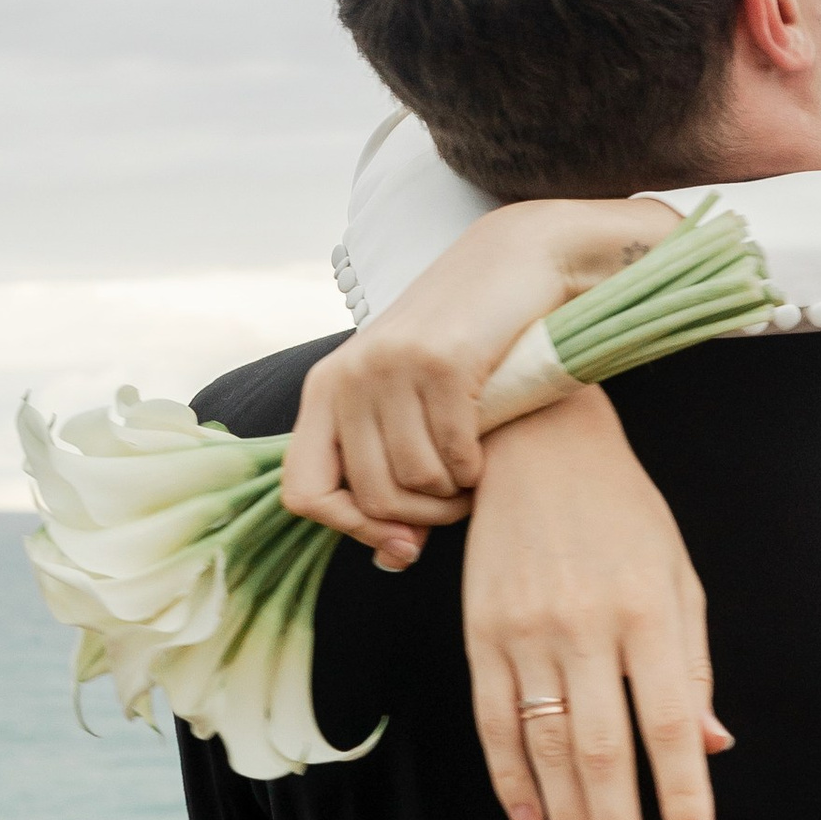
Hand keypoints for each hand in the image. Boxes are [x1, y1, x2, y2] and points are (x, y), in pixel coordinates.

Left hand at [283, 196, 680, 554]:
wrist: (517, 262)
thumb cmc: (466, 341)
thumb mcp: (409, 399)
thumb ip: (390, 469)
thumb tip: (392, 557)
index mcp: (325, 388)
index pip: (302, 492)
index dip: (349, 530)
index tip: (400, 542)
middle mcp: (346, 376)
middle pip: (369, 496)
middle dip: (421, 519)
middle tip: (455, 505)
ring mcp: (391, 366)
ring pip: (414, 480)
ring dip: (453, 495)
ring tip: (473, 477)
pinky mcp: (440, 360)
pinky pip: (454, 453)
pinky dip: (475, 469)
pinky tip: (487, 451)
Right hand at [463, 387, 728, 819]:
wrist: (536, 442)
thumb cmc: (624, 514)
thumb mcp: (677, 577)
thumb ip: (692, 668)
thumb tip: (713, 747)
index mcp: (648, 613)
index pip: (669, 726)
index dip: (681, 795)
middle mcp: (585, 627)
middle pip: (603, 751)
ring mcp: (525, 631)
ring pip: (545, 747)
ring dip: (564, 818)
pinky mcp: (479, 632)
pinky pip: (493, 721)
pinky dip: (510, 778)